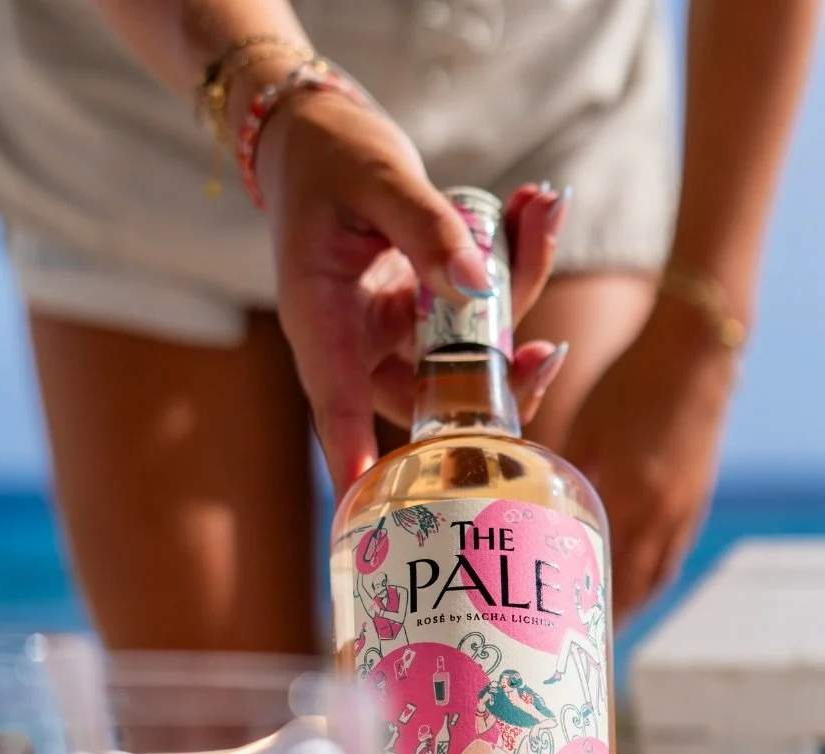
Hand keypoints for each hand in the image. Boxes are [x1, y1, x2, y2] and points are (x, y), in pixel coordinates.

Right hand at [254, 90, 570, 493]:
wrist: (319, 138)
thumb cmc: (329, 155)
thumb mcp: (375, 176)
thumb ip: (425, 226)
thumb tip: (477, 284)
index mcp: (320, 320)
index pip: (337, 402)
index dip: (355, 453)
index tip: (371, 497)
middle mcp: (359, 343)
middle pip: (428, 396)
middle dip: (499, 380)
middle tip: (551, 353)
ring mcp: (397, 333)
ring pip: (469, 350)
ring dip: (521, 287)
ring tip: (541, 206)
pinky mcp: (426, 313)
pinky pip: (481, 308)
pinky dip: (516, 260)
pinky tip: (533, 208)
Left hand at [561, 296, 737, 621]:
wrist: (693, 352)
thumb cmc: (628, 383)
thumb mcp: (585, 428)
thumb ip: (556, 469)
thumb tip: (522, 503)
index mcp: (626, 494)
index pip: (597, 571)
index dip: (576, 607)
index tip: (551, 632)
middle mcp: (658, 512)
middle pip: (626, 587)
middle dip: (597, 620)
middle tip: (568, 644)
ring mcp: (681, 510)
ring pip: (651, 578)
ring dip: (625, 606)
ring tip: (596, 628)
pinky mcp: (695, 502)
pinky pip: (669, 558)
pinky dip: (648, 581)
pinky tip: (630, 587)